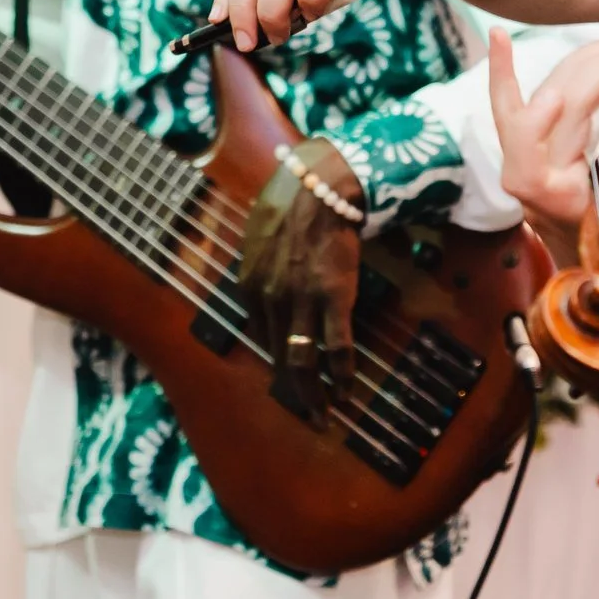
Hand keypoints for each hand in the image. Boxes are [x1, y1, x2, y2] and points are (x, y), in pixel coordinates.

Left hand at [236, 138, 364, 422]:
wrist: (319, 184)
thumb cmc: (290, 202)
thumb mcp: (258, 237)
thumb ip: (258, 266)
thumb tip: (263, 283)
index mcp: (250, 286)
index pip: (261, 338)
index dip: (276, 363)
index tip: (289, 379)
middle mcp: (271, 300)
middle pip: (280, 359)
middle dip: (294, 392)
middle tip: (308, 414)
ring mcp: (301, 302)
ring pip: (304, 363)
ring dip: (315, 395)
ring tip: (325, 414)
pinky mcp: (333, 298)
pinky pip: (337, 347)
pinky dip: (343, 374)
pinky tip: (348, 390)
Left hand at [484, 27, 598, 267]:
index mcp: (559, 213)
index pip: (530, 167)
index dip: (536, 128)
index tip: (560, 96)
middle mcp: (539, 188)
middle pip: (548, 113)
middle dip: (597, 70)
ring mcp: (540, 168)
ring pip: (541, 99)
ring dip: (584, 62)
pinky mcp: (551, 154)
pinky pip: (525, 109)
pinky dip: (525, 73)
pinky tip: (508, 38)